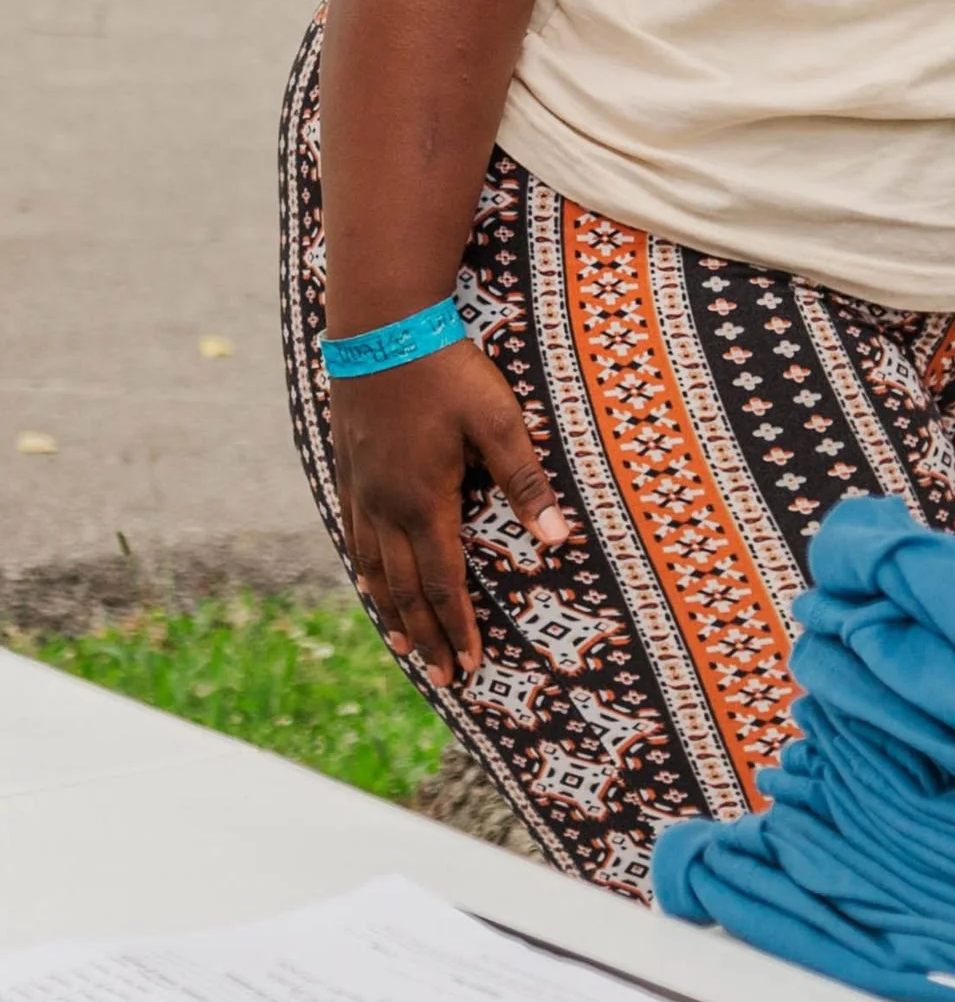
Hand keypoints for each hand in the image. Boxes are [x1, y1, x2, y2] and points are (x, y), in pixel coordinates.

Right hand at [330, 342, 571, 683]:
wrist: (381, 324)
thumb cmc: (447, 368)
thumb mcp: (498, 420)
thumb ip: (525, 480)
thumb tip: (557, 538)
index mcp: (426, 501)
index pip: (444, 582)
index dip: (457, 627)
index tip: (469, 665)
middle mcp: (387, 505)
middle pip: (406, 588)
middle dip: (426, 635)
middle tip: (440, 677)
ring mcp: (362, 486)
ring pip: (374, 566)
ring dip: (390, 611)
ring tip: (401, 645)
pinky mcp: (348, 465)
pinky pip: (353, 533)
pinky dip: (363, 568)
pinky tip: (367, 575)